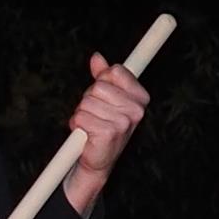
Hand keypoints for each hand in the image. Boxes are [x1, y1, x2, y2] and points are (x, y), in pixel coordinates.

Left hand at [59, 52, 153, 216]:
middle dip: (89, 100)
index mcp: (140, 97)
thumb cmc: (102, 127)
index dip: (102, 81)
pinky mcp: (109, 133)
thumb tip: (97, 58)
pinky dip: (77, 125)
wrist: (97, 160)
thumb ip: (102, 76)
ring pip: (87, 102)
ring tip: (90, 126)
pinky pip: (81, 117)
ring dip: (82, 114)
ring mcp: (124, 122)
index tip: (103, 96)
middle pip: (98, 86)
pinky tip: (86, 135)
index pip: (115, 71)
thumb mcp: (105, 98)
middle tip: (95, 115)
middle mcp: (136, 110)